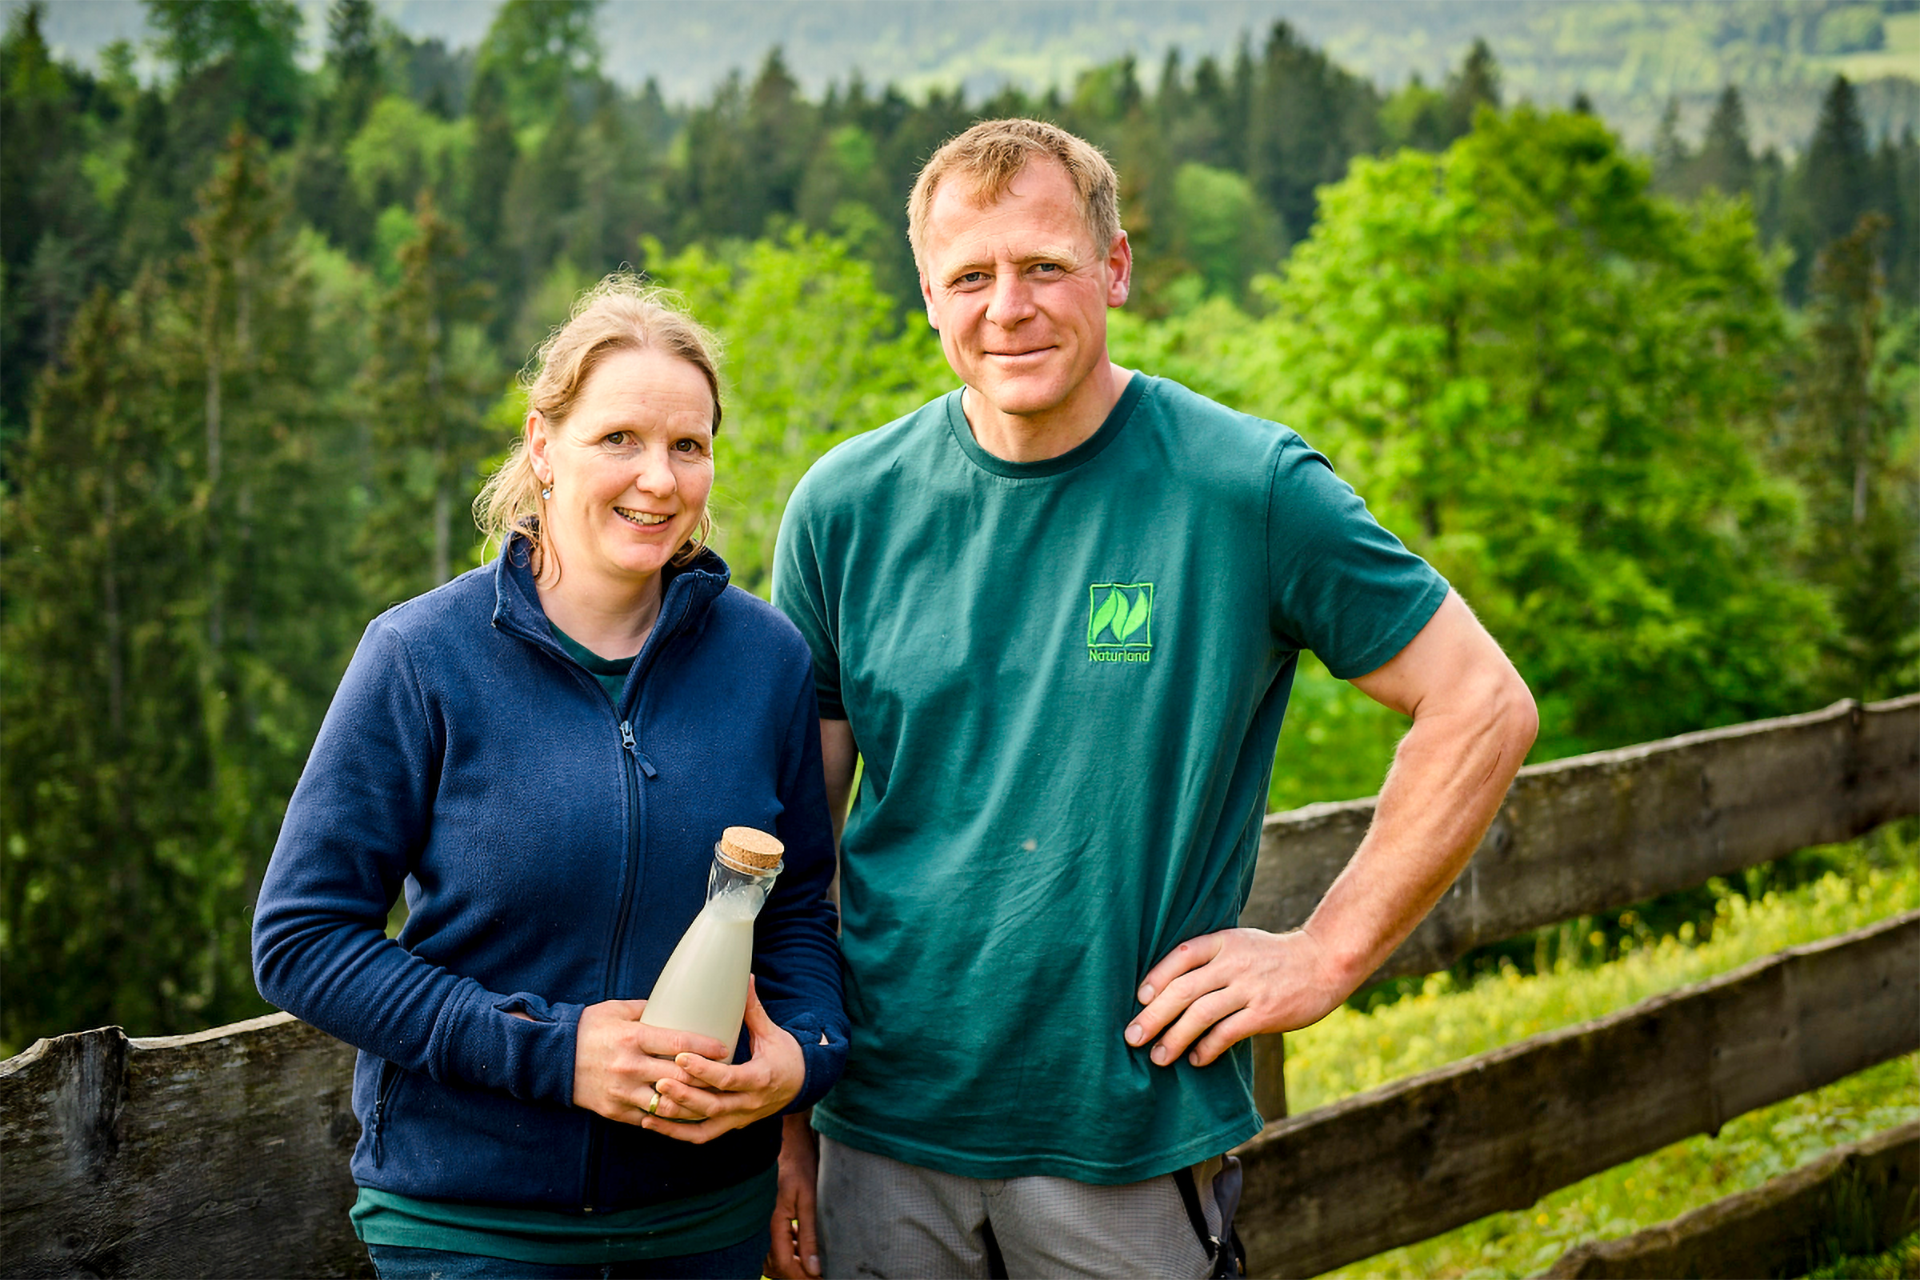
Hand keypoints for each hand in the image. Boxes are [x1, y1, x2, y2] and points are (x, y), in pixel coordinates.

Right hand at [572, 999, 730, 1124]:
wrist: (551, 1058)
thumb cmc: (588, 1029)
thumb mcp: (616, 1010)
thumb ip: (648, 1009)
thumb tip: (677, 1004)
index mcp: (633, 1038)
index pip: (679, 1042)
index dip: (706, 1046)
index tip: (725, 1048)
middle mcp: (630, 1066)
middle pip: (680, 1076)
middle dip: (707, 1078)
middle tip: (726, 1076)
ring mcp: (623, 1092)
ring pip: (668, 1103)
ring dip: (692, 1103)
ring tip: (712, 1099)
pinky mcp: (616, 1111)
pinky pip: (650, 1119)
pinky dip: (670, 1118)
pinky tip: (687, 1115)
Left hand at [642, 978, 805, 1144]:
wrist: (800, 1085)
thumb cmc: (785, 1055)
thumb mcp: (772, 1033)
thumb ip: (754, 1010)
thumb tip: (747, 978)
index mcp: (761, 1078)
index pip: (729, 1079)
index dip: (705, 1070)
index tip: (681, 1056)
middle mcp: (749, 1103)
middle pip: (714, 1105)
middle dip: (685, 1095)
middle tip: (659, 1081)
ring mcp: (739, 1119)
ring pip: (704, 1126)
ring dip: (675, 1118)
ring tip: (649, 1106)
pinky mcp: (730, 1126)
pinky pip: (701, 1135)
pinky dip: (676, 1133)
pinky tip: (652, 1123)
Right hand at [764, 1111, 821, 1277]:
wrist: (787, 1138)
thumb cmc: (799, 1163)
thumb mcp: (810, 1198)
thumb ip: (810, 1235)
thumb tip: (814, 1268)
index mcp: (772, 1223)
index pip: (784, 1265)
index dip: (802, 1277)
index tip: (821, 1278)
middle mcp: (762, 1225)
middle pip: (776, 1266)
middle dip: (797, 1274)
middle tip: (819, 1273)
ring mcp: (762, 1220)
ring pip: (773, 1258)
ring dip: (792, 1263)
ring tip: (814, 1260)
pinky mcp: (767, 1215)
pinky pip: (774, 1244)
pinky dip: (789, 1250)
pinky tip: (804, 1245)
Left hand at [1125, 928, 1347, 1067]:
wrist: (1323, 962)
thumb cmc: (1273, 957)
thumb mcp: (1240, 944)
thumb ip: (1209, 959)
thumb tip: (1167, 989)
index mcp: (1223, 942)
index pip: (1179, 957)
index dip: (1155, 978)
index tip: (1139, 1000)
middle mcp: (1233, 963)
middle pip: (1182, 990)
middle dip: (1153, 1016)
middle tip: (1132, 1037)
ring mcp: (1250, 988)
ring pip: (1201, 1015)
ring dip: (1175, 1038)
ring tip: (1158, 1057)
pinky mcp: (1265, 1013)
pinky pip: (1227, 1033)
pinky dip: (1207, 1048)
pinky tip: (1196, 1059)